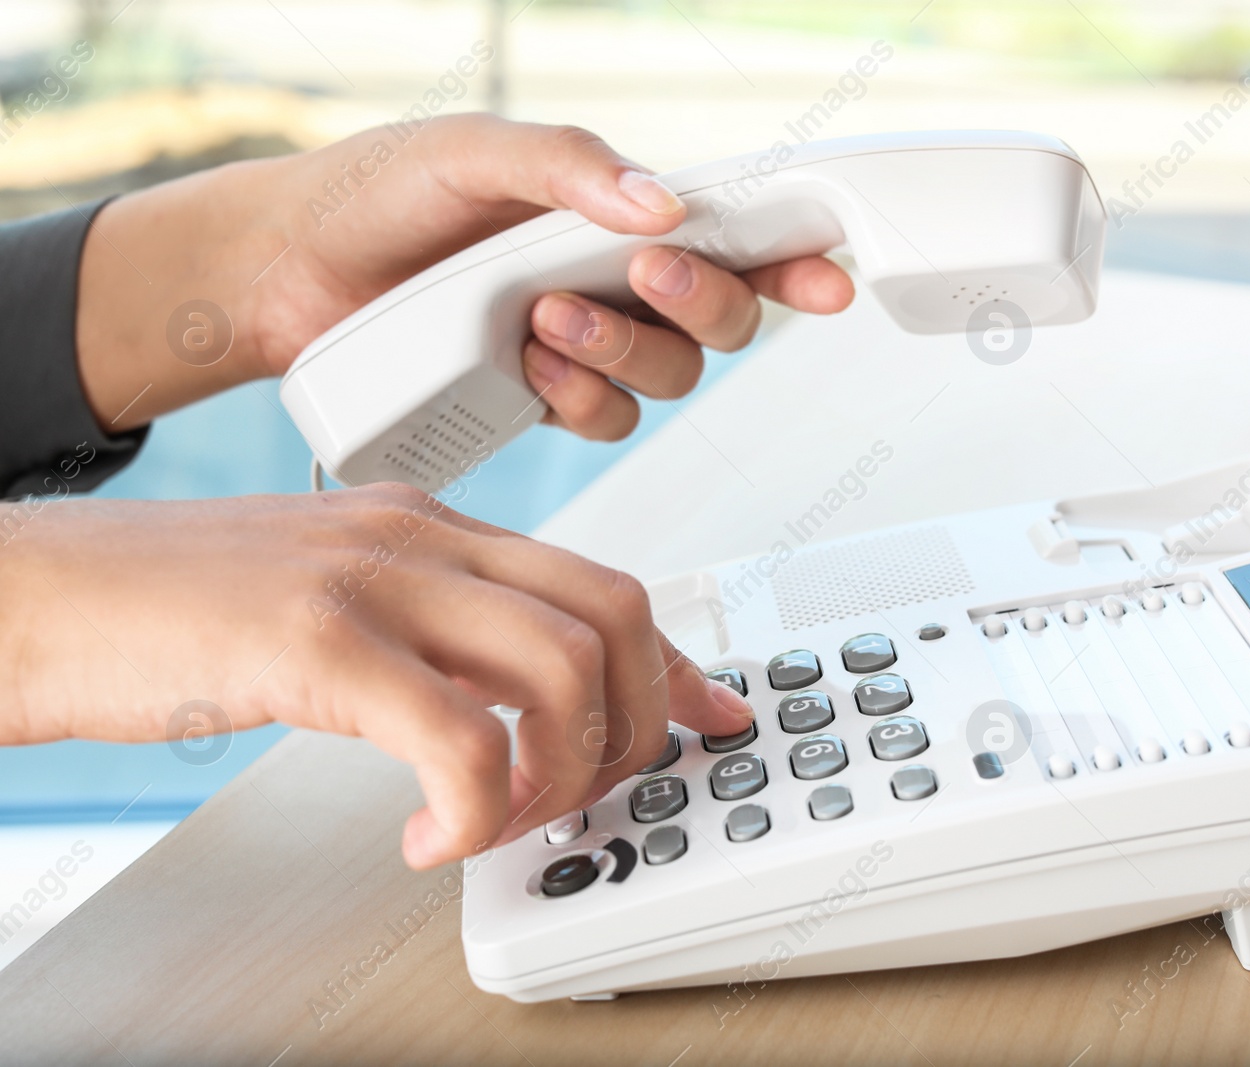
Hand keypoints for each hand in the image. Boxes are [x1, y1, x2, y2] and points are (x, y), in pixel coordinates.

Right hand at [0, 486, 754, 867]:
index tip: (708, 717)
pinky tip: (427, 838)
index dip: (673, 665)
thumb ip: (425, 643)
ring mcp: (371, 577)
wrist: (33, 594)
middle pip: (610, 614)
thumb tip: (501, 711)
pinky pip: (459, 733)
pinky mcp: (315, 637)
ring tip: (499, 821)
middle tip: (581, 796)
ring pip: (561, 664)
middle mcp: (418, 534)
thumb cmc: (167, 611)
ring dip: (561, 770)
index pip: (599, 584)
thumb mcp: (333, 608)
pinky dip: (474, 807)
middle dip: (632, 725)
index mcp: (431, 525)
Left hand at [76, 115, 854, 436]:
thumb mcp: (472, 152)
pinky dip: (579, 397)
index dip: (795, 254)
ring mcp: (584, 345)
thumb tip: (662, 206)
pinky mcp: (543, 398)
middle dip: (700, 303)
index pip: (734, 232)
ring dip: (623, 352)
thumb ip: (569, 168)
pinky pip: (606, 420)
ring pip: (669, 378)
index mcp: (616, 209)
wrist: (289, 273)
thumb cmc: (376, 195)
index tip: (831, 271)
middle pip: (723, 318)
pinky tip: (527, 364)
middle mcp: (616, 280)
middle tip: (647, 273)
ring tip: (548, 317)